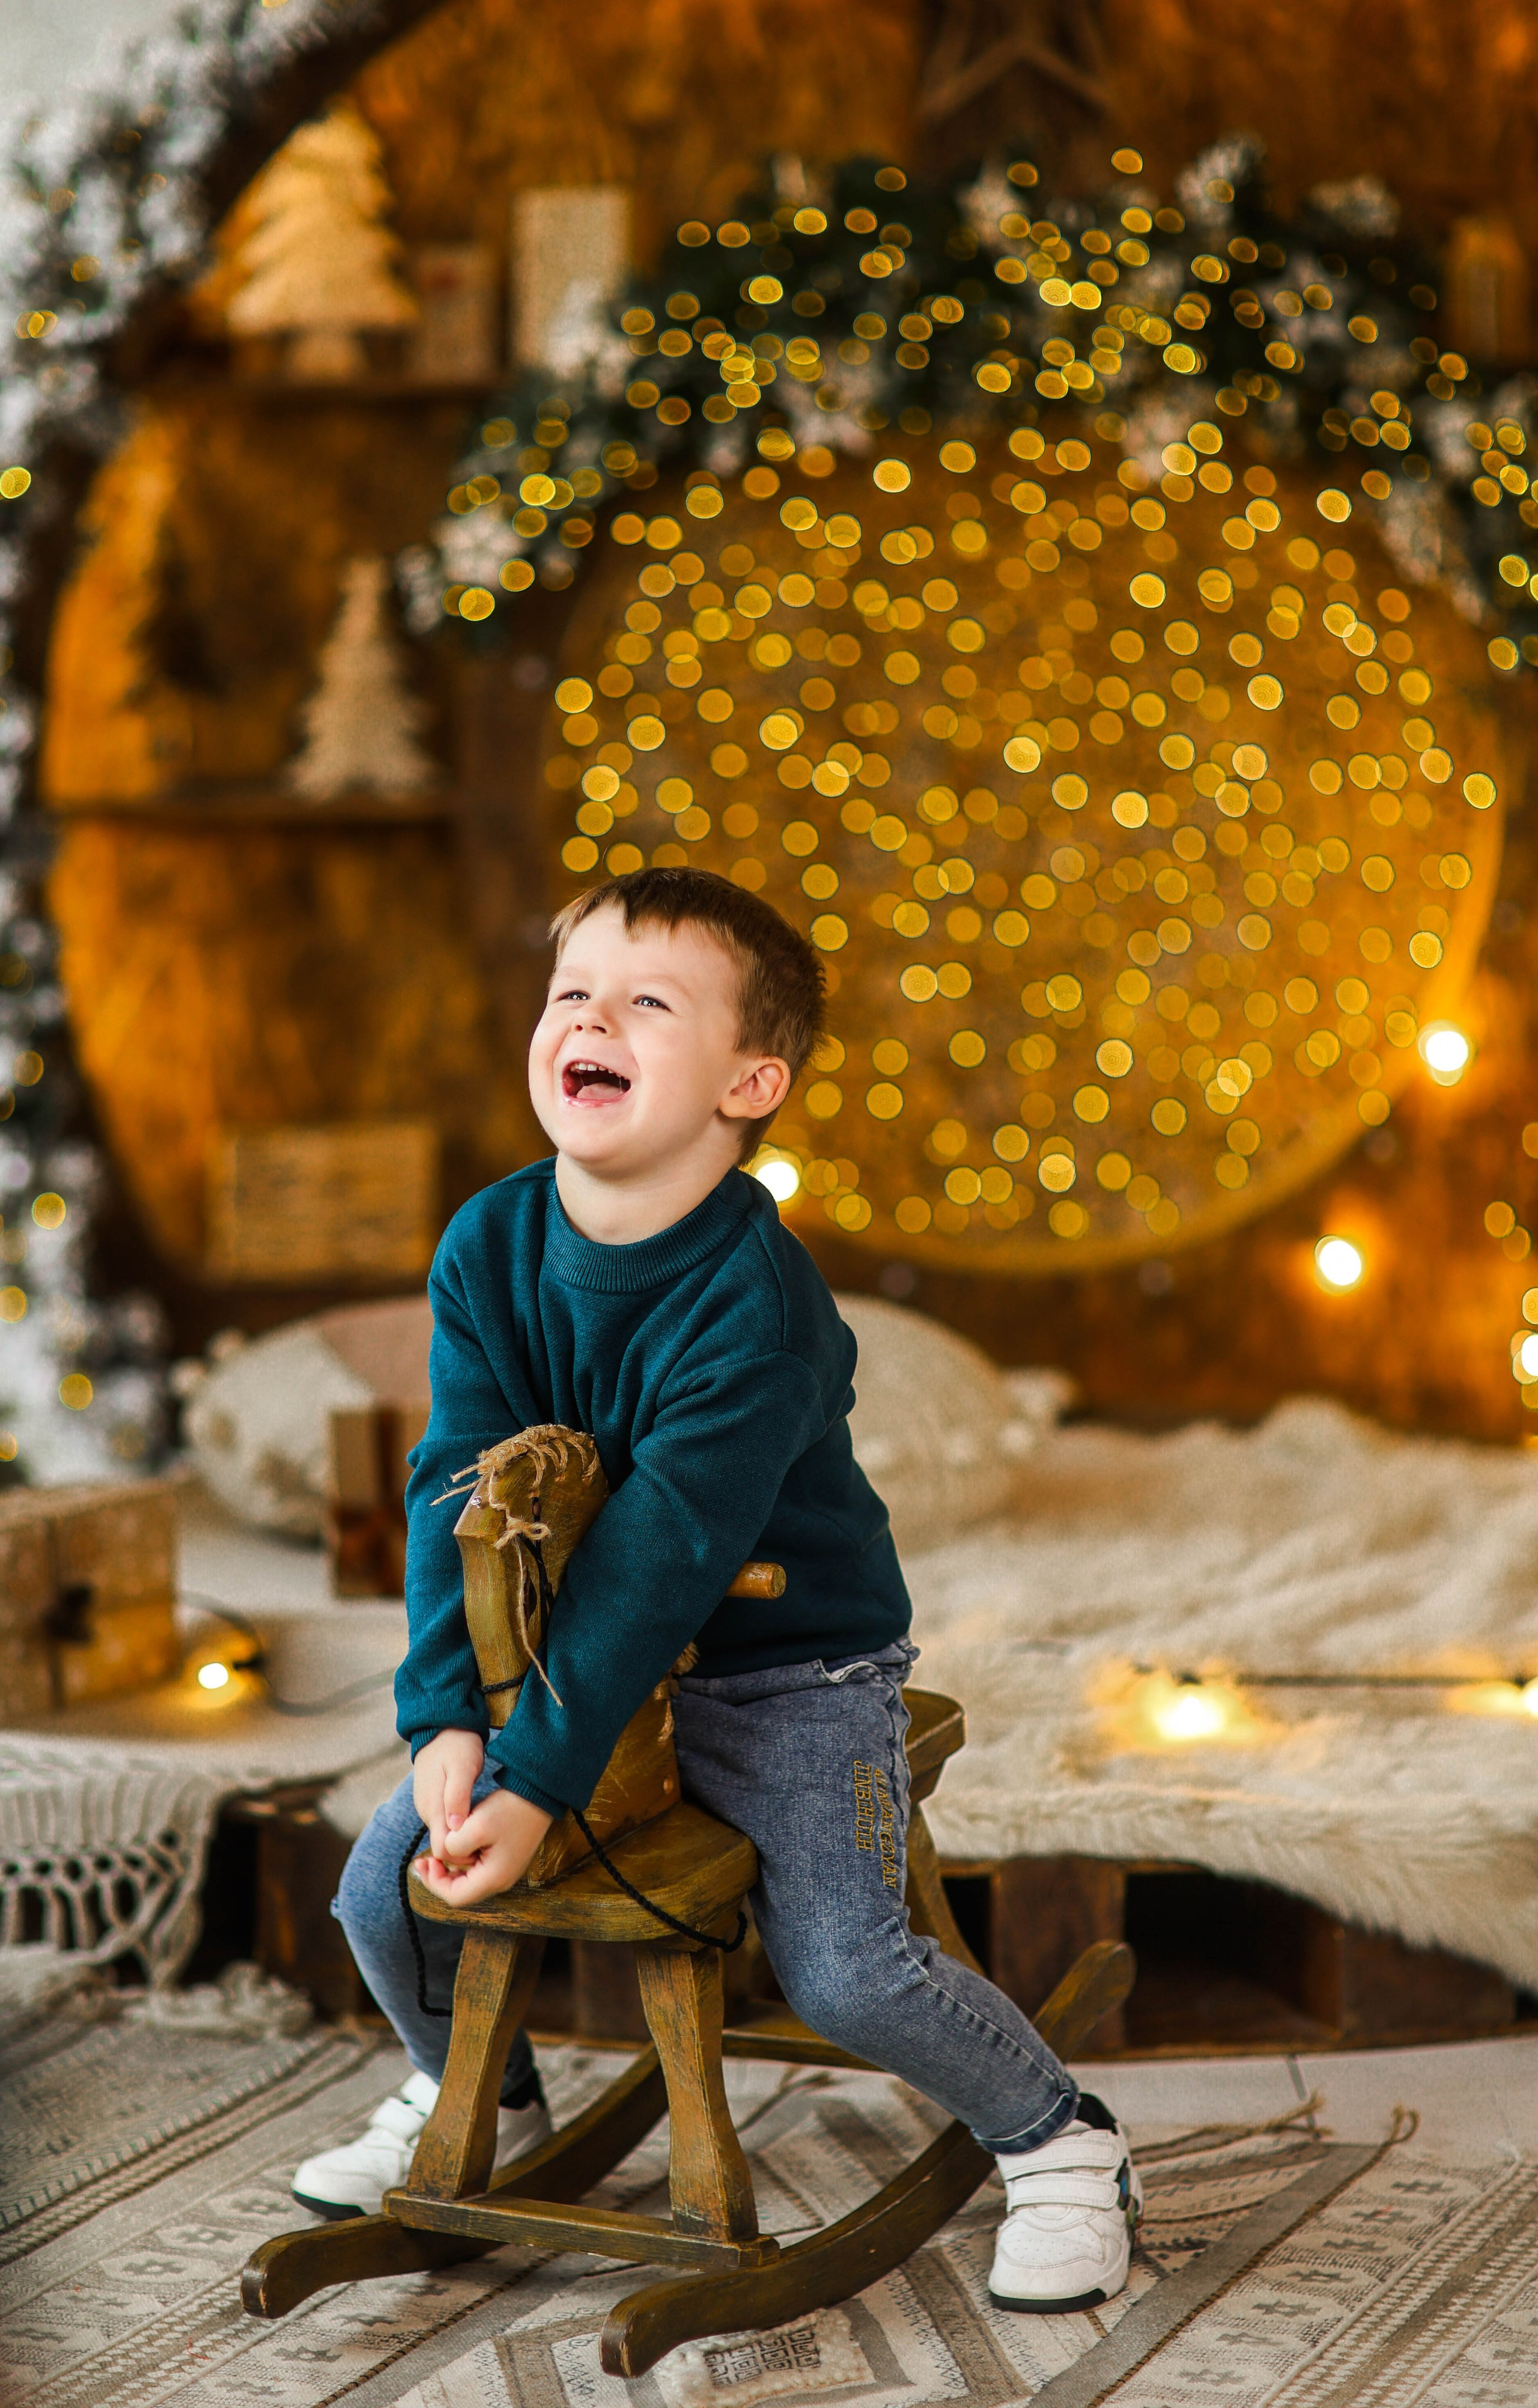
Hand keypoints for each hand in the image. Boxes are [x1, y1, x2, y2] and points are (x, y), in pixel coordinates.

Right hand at [412, 1728, 484, 1863]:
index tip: (485, 1848)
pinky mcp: (432, 1801)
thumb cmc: (457, 1744)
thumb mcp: (463, 1766)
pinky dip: (459, 1826)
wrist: (443, 1725)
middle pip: (443, 1846)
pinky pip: (445, 1823)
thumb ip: (458, 1796)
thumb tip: (456, 1827)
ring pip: (445, 1835)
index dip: (462, 1854)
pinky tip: (476, 1818)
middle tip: (490, 1841)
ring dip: (463, 1837)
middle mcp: (426, 1811)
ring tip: (486, 1830)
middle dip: (464, 1849)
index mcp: (433, 1806)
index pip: (442, 1849)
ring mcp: (427, 1807)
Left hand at [413, 1785, 553, 1907]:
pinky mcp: (506, 1859)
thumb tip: (445, 1854)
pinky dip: (462, 1861)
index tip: (425, 1861)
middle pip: (461, 1891)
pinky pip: (477, 1868)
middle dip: (440, 1877)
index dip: (434, 1883)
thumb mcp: (475, 1826)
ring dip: (451, 1869)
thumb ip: (453, 1846)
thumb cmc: (509, 1809)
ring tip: (437, 1852)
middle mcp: (501, 1880)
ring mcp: (505, 1870)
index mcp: (494, 1878)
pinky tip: (455, 1845)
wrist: (538, 1793)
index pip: (455, 1897)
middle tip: (424, 1859)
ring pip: (469, 1880)